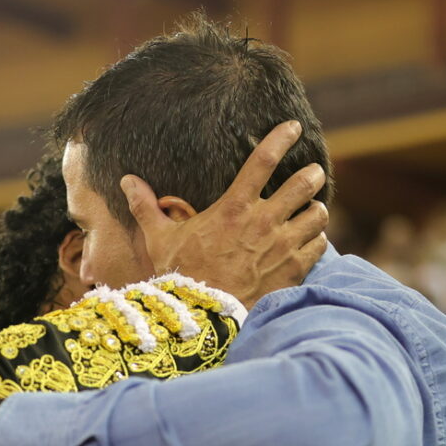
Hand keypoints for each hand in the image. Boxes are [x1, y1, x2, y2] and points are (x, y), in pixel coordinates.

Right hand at [121, 120, 328, 309]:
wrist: (206, 318)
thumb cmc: (182, 276)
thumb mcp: (160, 240)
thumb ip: (146, 207)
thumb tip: (126, 181)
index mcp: (233, 208)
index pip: (262, 161)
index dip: (280, 138)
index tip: (293, 127)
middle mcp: (263, 222)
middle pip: (303, 183)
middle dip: (312, 174)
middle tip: (313, 173)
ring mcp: (282, 245)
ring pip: (317, 214)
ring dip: (316, 209)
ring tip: (312, 209)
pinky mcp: (294, 269)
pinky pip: (319, 245)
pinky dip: (317, 240)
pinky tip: (310, 240)